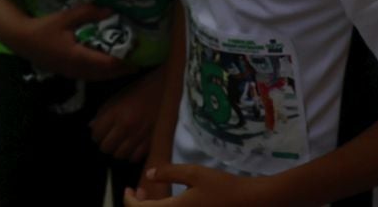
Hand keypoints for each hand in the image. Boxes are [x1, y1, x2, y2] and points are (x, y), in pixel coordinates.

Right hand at [10, 4, 135, 81]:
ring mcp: (71, 73)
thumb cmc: (44, 28)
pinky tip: (106, 65)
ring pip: (98, 77)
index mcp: (78, 57)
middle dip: (122, 69)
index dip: (124, 61)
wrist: (22, 40)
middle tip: (138, 62)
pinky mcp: (67, 73)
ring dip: (112, 72)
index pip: (107, 63)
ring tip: (126, 64)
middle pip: (106, 74)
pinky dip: (102, 72)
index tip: (139, 55)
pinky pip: (90, 76)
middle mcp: (77, 69)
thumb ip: (88, 13)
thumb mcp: (66, 17)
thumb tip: (110, 11)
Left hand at [91, 68, 163, 160]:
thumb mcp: (119, 95)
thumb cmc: (142, 89)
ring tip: (121, 143)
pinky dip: (131, 154)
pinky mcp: (151, 142)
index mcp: (116, 113)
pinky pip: (135, 158)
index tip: (99, 132)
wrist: (167, 89)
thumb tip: (92, 125)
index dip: (96, 134)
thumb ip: (104, 111)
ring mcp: (139, 136)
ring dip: (118, 150)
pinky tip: (133, 146)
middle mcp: (126, 126)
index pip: (96, 133)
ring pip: (119, 155)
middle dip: (105, 143)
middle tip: (109, 138)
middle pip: (106, 147)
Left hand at [125, 164, 269, 205]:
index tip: (128, 188)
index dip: (128, 200)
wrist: (249, 203)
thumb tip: (148, 174)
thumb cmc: (223, 186)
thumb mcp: (195, 173)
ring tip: (150, 195)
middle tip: (138, 190)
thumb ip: (170, 173)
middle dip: (137, 206)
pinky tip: (169, 203)